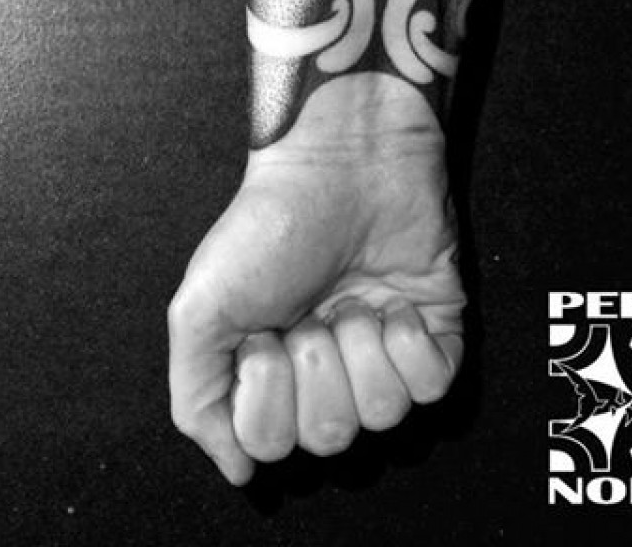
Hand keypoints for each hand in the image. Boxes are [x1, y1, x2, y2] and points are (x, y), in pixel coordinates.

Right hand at [168, 73, 464, 484]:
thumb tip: (238, 470)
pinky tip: (392, 304)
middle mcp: (328, 369)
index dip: (264, 397)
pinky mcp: (434, 331)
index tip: (260, 338)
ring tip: (348, 300)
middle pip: (329, 436)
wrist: (341, 162)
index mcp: (271, 371)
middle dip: (314, 368)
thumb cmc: (269, 224)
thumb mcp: (200, 310)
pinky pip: (432, 389)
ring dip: (360, 350)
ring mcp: (381, 351)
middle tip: (306, 313)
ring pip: (382, 416)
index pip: (270, 444)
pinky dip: (409, 345)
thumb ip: (197, 401)